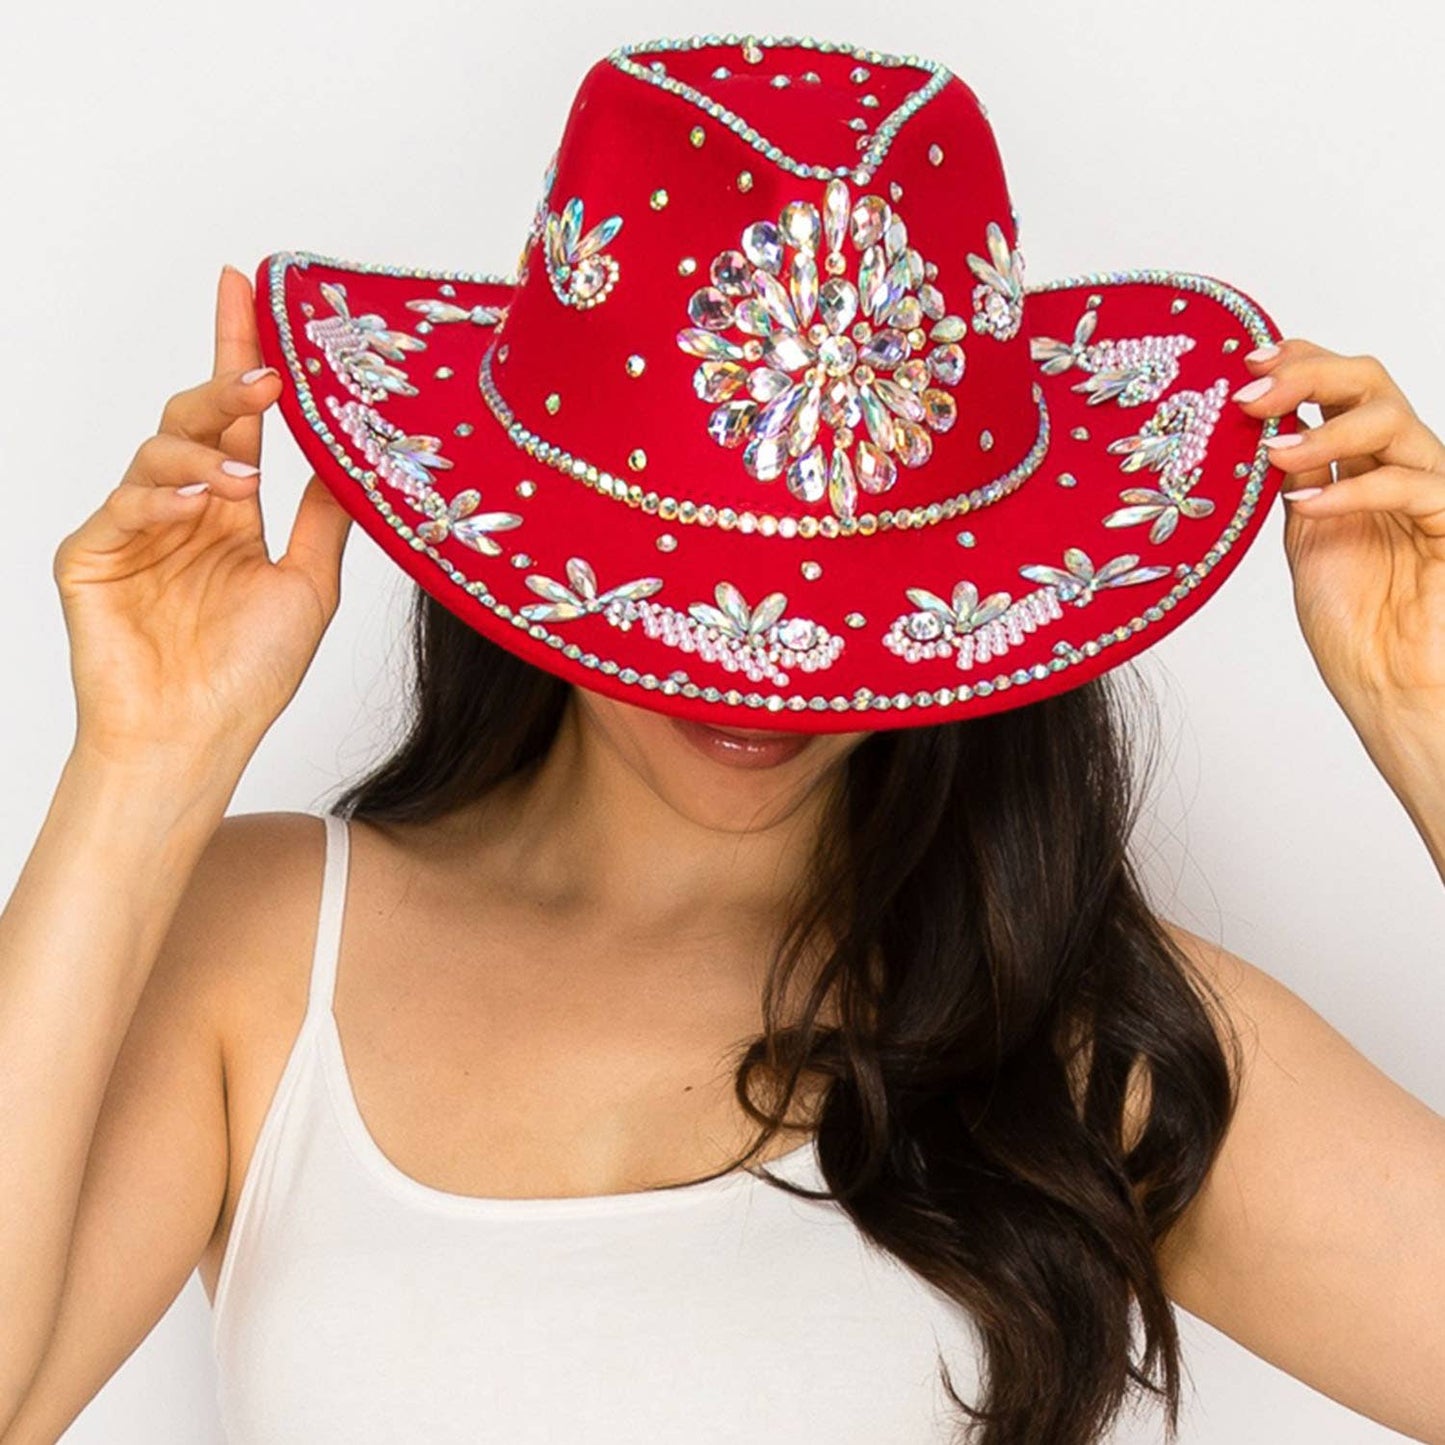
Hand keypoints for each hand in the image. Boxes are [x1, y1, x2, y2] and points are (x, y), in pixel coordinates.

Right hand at [52, 265, 352, 767]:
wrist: (197, 738)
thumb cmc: (250, 675)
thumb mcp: (308, 586)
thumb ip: (322, 518)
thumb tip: (358, 457)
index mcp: (233, 511)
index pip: (239, 418)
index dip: (239, 351)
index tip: (249, 286)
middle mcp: (185, 509)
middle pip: (195, 417)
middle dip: (226, 385)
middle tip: (265, 374)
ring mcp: (135, 528)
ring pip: (158, 450)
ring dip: (205, 452)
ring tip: (242, 479)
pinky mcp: (92, 555)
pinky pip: (122, 504)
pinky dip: (161, 495)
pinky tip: (199, 504)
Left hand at [1234, 338, 1444, 727]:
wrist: (1391, 687)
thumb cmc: (1354, 624)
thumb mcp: (1305, 539)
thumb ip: (1292, 483)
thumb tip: (1259, 428)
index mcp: (1360, 465)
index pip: (1338, 387)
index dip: (1297, 363)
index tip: (1244, 364)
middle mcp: (1398, 466)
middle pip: (1369, 383)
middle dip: (1307, 375)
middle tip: (1250, 394)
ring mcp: (1430, 491)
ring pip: (1392, 420)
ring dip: (1325, 427)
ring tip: (1273, 453)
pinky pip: (1411, 484)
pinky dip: (1354, 486)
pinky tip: (1305, 502)